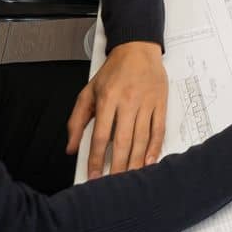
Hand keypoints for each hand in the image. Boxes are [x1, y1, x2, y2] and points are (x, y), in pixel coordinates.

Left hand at [67, 41, 169, 177]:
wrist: (138, 48)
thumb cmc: (113, 71)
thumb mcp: (89, 91)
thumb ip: (77, 120)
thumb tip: (71, 147)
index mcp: (108, 98)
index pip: (100, 136)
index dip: (96, 158)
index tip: (93, 175)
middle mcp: (128, 101)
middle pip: (122, 141)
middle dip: (117, 166)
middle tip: (112, 183)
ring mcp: (146, 102)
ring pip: (141, 138)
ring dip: (135, 161)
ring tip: (129, 178)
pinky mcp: (160, 103)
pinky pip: (159, 129)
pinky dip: (154, 147)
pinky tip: (148, 161)